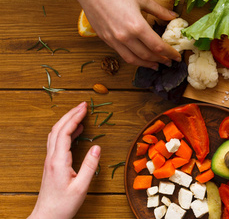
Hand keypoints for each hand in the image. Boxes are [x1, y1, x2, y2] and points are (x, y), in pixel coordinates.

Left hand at [29, 102, 100, 218]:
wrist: (46, 217)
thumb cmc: (63, 205)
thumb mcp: (81, 187)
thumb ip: (90, 166)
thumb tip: (97, 147)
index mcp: (59, 161)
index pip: (65, 132)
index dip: (75, 117)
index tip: (85, 108)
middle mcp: (51, 158)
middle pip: (57, 129)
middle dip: (70, 114)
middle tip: (83, 104)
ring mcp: (50, 161)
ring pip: (54, 134)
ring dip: (66, 121)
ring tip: (80, 114)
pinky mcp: (51, 165)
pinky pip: (56, 142)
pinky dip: (65, 131)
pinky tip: (75, 132)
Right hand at [76, 0, 180, 68]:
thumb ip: (159, 10)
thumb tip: (173, 17)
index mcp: (137, 26)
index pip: (158, 46)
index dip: (169, 53)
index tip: (177, 56)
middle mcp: (125, 37)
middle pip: (147, 55)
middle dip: (160, 60)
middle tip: (169, 62)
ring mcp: (113, 40)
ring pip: (133, 59)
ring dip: (146, 64)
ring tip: (156, 65)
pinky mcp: (105, 39)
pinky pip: (121, 54)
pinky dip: (133, 59)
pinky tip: (139, 57)